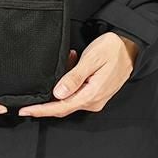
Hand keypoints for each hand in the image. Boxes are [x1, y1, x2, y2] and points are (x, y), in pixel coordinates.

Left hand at [17, 32, 139, 117]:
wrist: (131, 46)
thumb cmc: (112, 49)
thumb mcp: (91, 59)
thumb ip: (74, 77)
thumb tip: (58, 93)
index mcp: (92, 95)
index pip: (61, 107)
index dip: (42, 110)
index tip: (26, 110)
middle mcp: (93, 100)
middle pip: (63, 105)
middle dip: (47, 97)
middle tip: (32, 90)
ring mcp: (95, 97)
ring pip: (69, 96)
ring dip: (61, 82)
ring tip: (67, 59)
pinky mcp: (96, 92)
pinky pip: (76, 90)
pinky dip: (69, 78)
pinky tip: (72, 61)